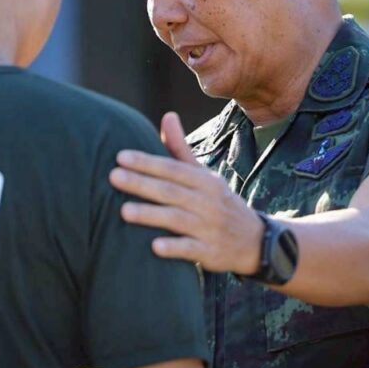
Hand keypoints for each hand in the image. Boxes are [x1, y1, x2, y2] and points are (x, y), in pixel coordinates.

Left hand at [109, 112, 264, 273]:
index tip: (120, 156)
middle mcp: (208, 202)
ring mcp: (210, 228)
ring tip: (123, 211)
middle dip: (141, 183)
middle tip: (113, 177)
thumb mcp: (204, 176)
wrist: (255, 242)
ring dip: (151, 215)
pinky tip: (154, 246)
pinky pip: (191, 250)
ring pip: (177, 219)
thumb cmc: (218, 203)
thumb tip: (167, 115)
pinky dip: (174, 247)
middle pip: (171, 191)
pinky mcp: (211, 253)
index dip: (147, 162)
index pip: (172, 168)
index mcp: (204, 181)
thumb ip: (181, 149)